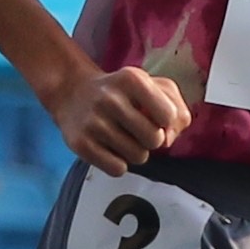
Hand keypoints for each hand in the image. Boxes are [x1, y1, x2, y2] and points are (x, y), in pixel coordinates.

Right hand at [43, 46, 190, 174]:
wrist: (72, 93)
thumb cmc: (120, 93)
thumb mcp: (151, 86)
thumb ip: (176, 108)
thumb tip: (170, 139)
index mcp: (132, 79)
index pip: (169, 115)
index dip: (167, 122)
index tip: (155, 117)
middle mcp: (111, 98)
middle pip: (155, 140)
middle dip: (152, 140)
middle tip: (138, 130)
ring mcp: (93, 122)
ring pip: (138, 157)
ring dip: (136, 152)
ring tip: (123, 138)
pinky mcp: (81, 144)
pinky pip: (118, 169)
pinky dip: (119, 164)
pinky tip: (110, 148)